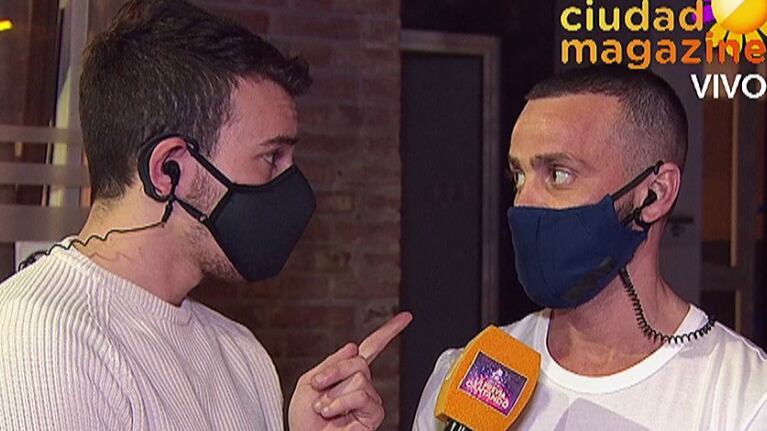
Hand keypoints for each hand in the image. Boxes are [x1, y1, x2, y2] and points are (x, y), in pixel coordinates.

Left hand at [288, 312, 412, 430]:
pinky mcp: (374, 413)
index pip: (371, 347)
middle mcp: (362, 384)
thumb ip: (331, 362)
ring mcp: (369, 399)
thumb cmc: (305, 421)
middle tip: (318, 387)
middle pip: (359, 361)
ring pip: (359, 378)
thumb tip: (354, 347)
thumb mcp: (309, 382)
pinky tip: (334, 414)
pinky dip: (342, 403)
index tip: (405, 318)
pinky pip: (362, 395)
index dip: (389, 332)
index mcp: (347, 373)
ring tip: (325, 408)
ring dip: (334, 393)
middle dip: (334, 372)